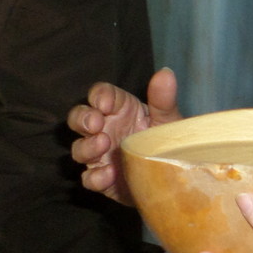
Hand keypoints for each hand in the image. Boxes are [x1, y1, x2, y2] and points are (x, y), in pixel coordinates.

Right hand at [68, 67, 180, 203]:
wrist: (174, 177)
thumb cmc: (168, 142)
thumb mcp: (168, 121)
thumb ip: (163, 100)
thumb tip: (166, 73)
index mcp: (120, 110)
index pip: (100, 95)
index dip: (99, 96)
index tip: (106, 104)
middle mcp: (105, 129)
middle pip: (79, 117)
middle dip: (83, 118)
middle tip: (96, 123)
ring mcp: (100, 155)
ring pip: (78, 148)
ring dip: (87, 146)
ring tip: (104, 144)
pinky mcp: (102, 179)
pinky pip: (89, 179)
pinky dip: (95, 177)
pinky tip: (109, 174)